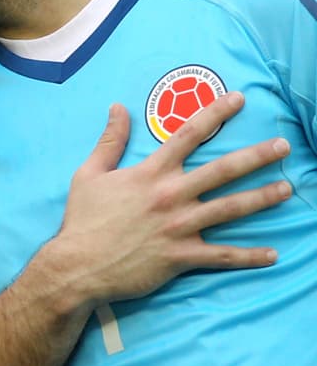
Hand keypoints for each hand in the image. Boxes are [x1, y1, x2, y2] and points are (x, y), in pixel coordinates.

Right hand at [49, 92, 291, 305]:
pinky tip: (272, 254)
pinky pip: (223, 256)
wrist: (78, 265)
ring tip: (287, 188)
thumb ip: (109, 141)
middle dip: (257, 155)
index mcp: (150, 172)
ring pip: (231, 208)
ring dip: (262, 198)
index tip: (239, 100)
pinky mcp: (182, 256)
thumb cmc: (82, 219)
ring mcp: (179, 226)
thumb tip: (117, 107)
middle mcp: (170, 195)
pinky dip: (249, 256)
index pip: (189, 134)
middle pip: (223, 169)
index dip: (216, 113)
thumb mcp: (88, 173)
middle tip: (284, 145)